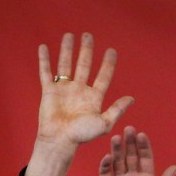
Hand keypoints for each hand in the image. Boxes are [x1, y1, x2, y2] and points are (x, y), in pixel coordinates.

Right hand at [26, 32, 133, 175]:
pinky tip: (44, 47)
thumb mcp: (105, 123)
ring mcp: (64, 89)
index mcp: (94, 97)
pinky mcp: (49, 90)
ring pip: (66, 64)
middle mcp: (79, 90)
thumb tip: (132, 98)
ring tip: (70, 35)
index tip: (112, 50)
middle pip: (84, 65)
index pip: (103, 76)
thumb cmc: (83, 135)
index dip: (108, 63)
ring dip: (67, 50)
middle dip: (87, 50)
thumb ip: (117, 110)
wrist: (60, 140)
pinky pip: (45, 72)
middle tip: (88, 35)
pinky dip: (44, 60)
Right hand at [100, 127, 175, 175]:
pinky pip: (105, 173)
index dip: (144, 147)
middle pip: (131, 156)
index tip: (141, 135)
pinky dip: (105, 165)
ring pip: (118, 162)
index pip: (146, 159)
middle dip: (130, 143)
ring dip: (117, 150)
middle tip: (128, 129)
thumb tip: (175, 167)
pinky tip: (107, 157)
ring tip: (115, 138)